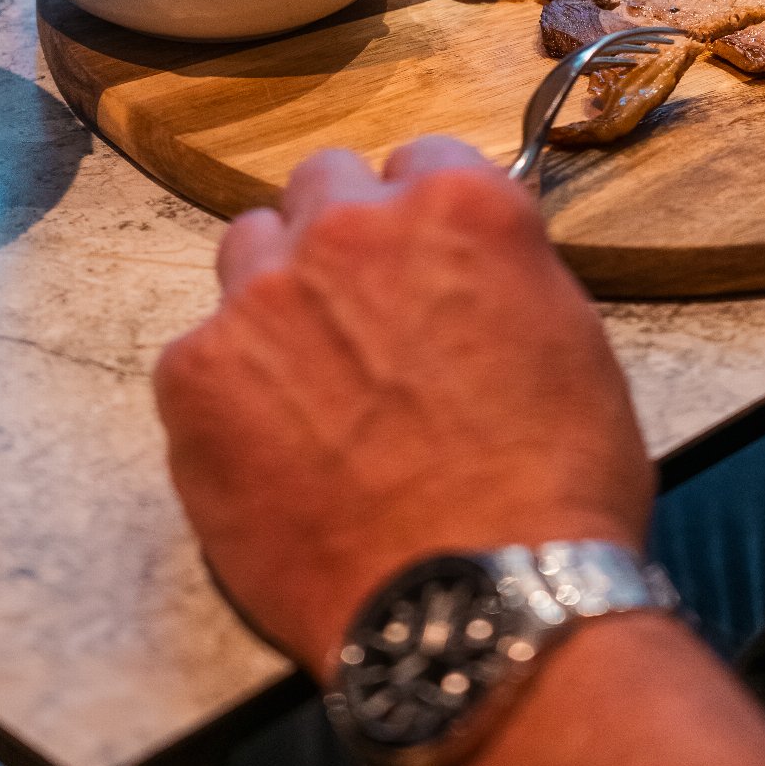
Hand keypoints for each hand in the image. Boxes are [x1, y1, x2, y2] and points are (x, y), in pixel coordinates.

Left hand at [154, 139, 652, 679]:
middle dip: (342, 237)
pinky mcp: (196, 374)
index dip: (424, 218)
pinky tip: (274, 450)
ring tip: (311, 385)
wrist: (479, 606)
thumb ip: (500, 268)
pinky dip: (231, 389)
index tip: (425, 264)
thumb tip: (462, 264)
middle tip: (364, 319)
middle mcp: (350, 227)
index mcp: (455, 204)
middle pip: (321, 185)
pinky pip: (201, 350)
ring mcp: (262, 296)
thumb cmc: (553, 485)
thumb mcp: (568, 337)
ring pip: (250, 250)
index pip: (418, 159)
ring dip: (279, 296)